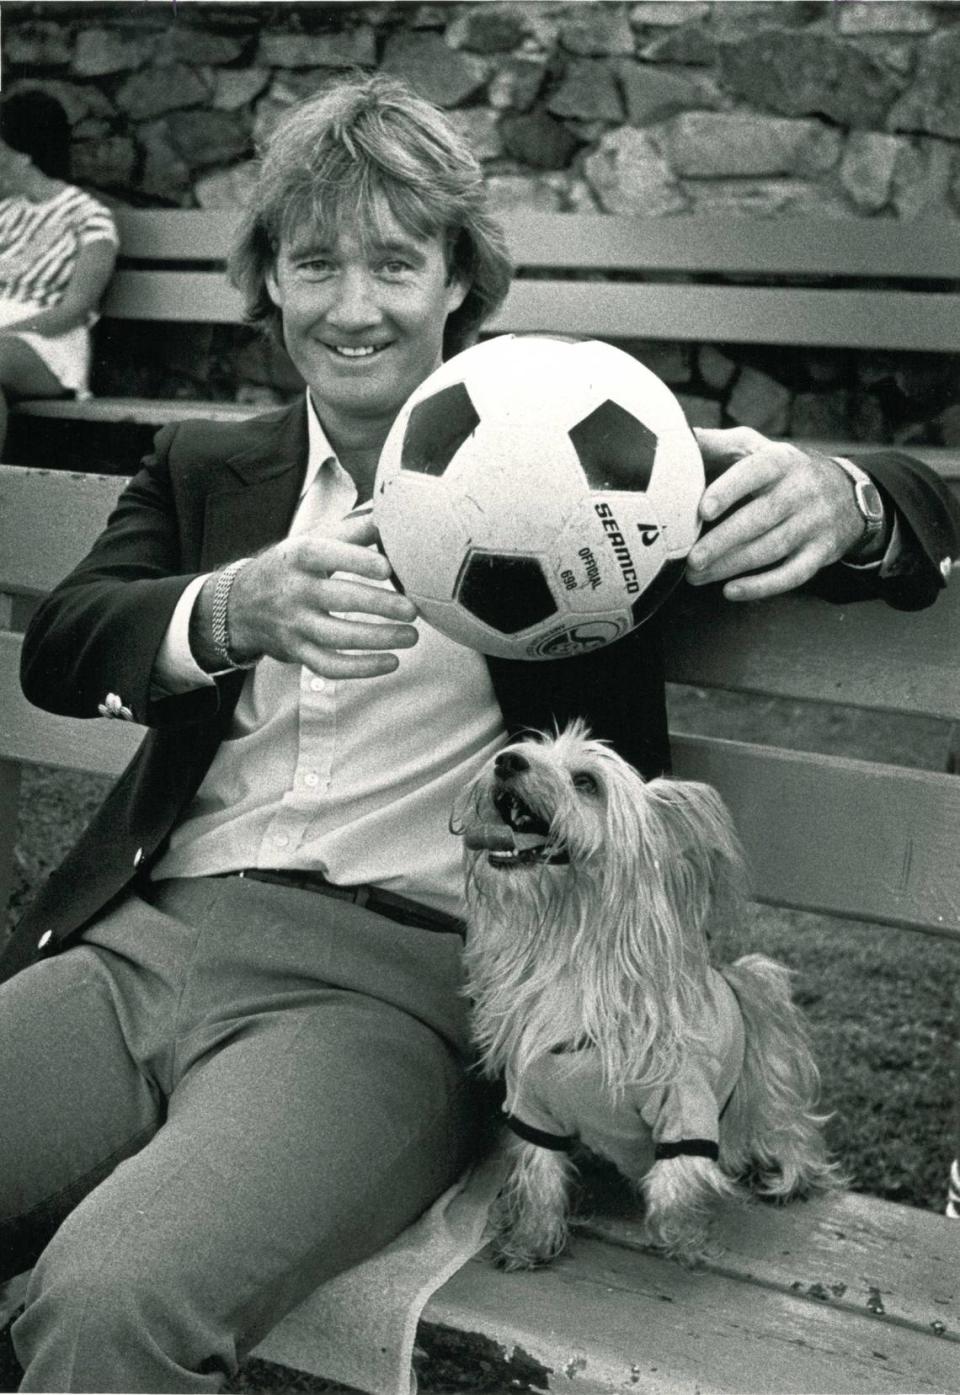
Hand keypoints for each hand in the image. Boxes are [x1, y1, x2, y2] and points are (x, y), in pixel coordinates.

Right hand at [227, 513, 418, 677]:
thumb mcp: (312, 540)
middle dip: (379, 605)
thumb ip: (352, 530)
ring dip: (378, 639)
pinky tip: (391, 662)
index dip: (356, 560)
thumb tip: (394, 517)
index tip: (388, 567)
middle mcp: (293, 590)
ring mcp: (293, 624)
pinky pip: (329, 666)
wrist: (242, 603)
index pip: (324, 553)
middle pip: (338, 598)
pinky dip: (361, 669)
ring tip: (411, 637)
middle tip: (412, 609)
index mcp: (298, 555)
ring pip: (336, 637)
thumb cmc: (292, 566)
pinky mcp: (297, 651)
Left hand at [685, 427, 865, 600]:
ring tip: (697, 576)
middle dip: (723, 541)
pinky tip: (731, 591)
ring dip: (731, 566)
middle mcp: (801, 491)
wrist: (848, 493)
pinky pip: (792, 574)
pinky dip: (762, 587)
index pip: (755, 472)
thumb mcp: (758, 448)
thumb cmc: (784, 470)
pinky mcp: (821, 552)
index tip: (703, 509)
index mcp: (781, 461)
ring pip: (771, 549)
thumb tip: (681, 439)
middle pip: (760, 518)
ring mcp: (814, 523)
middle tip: (692, 559)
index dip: (729, 490)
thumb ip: (720, 445)